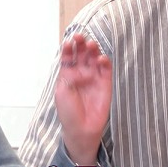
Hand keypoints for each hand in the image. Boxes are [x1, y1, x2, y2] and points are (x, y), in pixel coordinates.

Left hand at [54, 34, 112, 164]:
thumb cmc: (68, 113)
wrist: (81, 129)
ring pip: (94, 58)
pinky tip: (101, 59)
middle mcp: (81, 74)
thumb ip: (67, 74)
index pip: (68, 57)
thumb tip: (74, 61)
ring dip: (93, 50)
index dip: (68, 48)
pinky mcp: (105, 83)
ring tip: (91, 44)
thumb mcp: (62, 91)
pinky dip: (104, 61)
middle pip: (82, 54)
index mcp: (67, 75)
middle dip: (81, 44)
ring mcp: (93, 77)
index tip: (68, 42)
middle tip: (80, 37)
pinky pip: (106, 69)